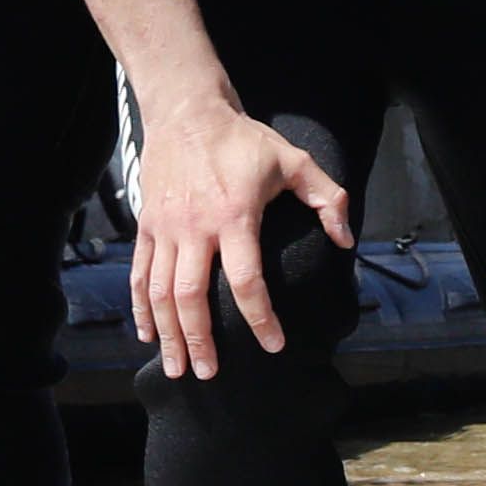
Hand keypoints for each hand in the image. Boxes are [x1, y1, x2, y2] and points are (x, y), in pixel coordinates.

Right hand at [123, 97, 355, 379]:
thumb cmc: (244, 140)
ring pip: (159, 292)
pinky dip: (141, 308)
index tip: (273, 344)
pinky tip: (149, 334)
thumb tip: (345, 239)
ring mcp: (165, 228)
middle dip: (200, 340)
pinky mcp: (146, 226)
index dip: (260, 317)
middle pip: (191, 296)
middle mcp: (194, 227)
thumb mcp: (294, 160)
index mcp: (234, 216)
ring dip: (168, 334)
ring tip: (177, 367)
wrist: (186, 111)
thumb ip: (327, 198)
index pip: (245, 279)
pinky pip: (139, 274)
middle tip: (210, 374)